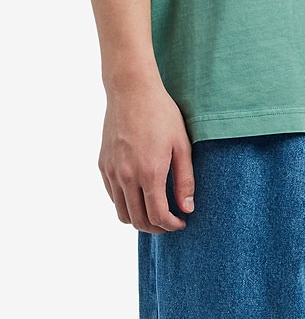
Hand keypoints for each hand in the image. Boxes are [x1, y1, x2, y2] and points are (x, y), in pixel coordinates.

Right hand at [98, 76, 194, 233]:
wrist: (131, 90)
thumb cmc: (162, 114)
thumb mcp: (181, 144)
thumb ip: (185, 179)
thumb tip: (187, 209)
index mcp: (150, 172)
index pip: (157, 216)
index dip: (171, 226)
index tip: (181, 222)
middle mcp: (127, 176)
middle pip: (137, 221)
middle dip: (155, 228)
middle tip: (169, 222)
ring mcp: (112, 171)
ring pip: (121, 212)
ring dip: (138, 219)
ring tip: (154, 211)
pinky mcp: (103, 165)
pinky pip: (112, 195)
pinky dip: (125, 203)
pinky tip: (139, 194)